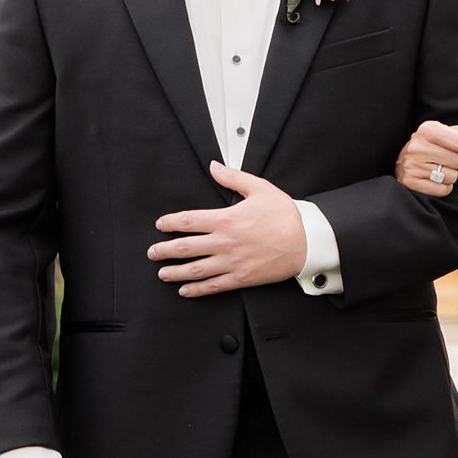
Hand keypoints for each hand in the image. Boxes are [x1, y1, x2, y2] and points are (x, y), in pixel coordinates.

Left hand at [149, 165, 306, 295]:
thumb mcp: (259, 188)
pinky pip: (213, 286)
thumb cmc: (285, 215)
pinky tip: (185, 290)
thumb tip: (214, 166)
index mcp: (225, 219)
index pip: (188, 221)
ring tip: (162, 273)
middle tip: (152, 252)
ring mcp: (231, 263)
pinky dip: (197, 290)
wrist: (306, 241)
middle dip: (163, 251)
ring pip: (194, 270)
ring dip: (174, 273)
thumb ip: (233, 177)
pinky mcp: (241, 278)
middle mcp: (224, 243)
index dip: (170, 223)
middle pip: (184, 248)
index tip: (160, 225)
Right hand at [396, 119, 457, 197]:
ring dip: (451, 176)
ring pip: (451, 176)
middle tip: (448, 160)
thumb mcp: (452, 135)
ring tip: (440, 169)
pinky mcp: (410, 181)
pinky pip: (442, 190)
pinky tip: (434, 179)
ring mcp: (412, 164)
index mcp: (428, 128)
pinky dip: (443, 188)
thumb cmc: (434, 146)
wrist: (404, 162)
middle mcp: (417, 145)